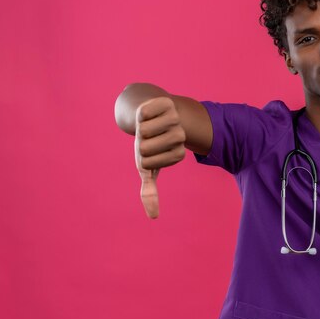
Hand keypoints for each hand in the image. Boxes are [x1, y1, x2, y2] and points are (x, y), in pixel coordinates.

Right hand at [134, 97, 186, 217]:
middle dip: (140, 145)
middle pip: (147, 147)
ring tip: (147, 127)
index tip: (151, 153)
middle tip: (147, 139)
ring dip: (140, 130)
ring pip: (145, 130)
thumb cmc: (147, 145)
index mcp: (177, 150)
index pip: (151, 163)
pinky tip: (147, 114)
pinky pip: (146, 111)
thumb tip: (153, 217)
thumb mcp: (148, 167)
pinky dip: (141, 114)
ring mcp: (174, 117)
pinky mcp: (165, 102)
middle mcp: (179, 134)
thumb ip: (150, 190)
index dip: (146, 159)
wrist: (151, 116)